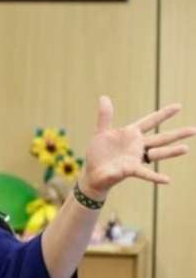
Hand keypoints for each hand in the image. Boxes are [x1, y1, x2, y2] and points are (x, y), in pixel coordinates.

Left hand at [81, 96, 195, 198]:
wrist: (92, 172)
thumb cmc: (99, 153)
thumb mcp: (101, 132)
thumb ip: (105, 116)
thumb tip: (104, 97)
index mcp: (131, 134)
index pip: (150, 121)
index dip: (163, 114)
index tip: (179, 106)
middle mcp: (137, 146)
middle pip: (161, 138)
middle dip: (177, 134)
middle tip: (194, 130)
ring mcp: (136, 158)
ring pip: (157, 154)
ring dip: (171, 152)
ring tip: (186, 148)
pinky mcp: (130, 170)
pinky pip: (145, 173)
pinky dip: (155, 177)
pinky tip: (167, 180)